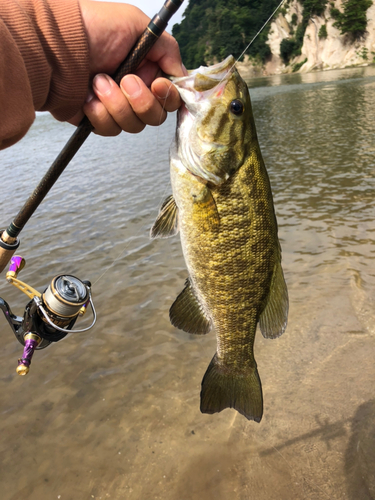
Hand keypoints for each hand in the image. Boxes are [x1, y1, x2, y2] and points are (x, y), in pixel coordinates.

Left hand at [71, 0, 186, 134]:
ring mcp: (115, 106)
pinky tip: (87, 96)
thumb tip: (181, 74)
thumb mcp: (137, 24)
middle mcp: (134, 90)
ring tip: (97, 81)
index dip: (167, 96)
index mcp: (147, 69)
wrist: (53, 44)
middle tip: (124, 79)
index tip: (157, 85)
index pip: (170, 96)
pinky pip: (110, 129)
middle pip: (155, 116)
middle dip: (140, 100)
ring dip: (116, 104)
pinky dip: (99, 113)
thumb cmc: (92, 27)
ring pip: (133, 125)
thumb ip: (168, 48)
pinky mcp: (97, 119)